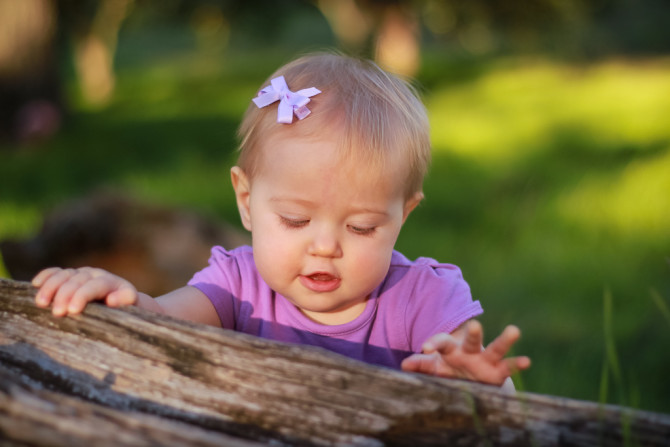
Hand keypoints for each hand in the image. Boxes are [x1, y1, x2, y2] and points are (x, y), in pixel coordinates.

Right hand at [32, 267, 137, 316]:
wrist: (123, 302)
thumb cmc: (126, 308)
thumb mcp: (130, 305)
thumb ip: (124, 300)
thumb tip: (111, 300)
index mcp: (110, 282)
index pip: (94, 285)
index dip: (82, 296)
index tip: (72, 310)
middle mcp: (95, 274)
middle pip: (76, 280)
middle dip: (64, 295)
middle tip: (57, 313)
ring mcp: (81, 274)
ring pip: (64, 275)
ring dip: (50, 287)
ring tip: (41, 303)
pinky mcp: (71, 276)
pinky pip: (56, 272)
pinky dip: (46, 276)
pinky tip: (35, 284)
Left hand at [400, 320, 530, 385]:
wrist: (468, 383)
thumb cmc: (447, 371)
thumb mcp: (433, 368)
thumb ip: (421, 365)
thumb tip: (404, 365)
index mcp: (451, 349)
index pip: (442, 342)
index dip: (434, 344)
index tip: (425, 349)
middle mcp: (470, 351)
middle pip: (471, 339)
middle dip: (472, 333)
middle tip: (474, 324)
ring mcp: (485, 360)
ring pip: (495, 348)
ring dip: (504, 340)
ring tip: (514, 330)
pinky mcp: (498, 372)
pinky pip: (508, 367)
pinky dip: (517, 364)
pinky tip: (527, 361)